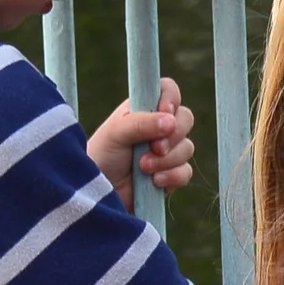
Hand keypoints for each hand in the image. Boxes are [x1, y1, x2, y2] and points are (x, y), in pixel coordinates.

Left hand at [86, 77, 196, 211]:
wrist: (96, 194)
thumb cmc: (102, 156)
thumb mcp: (116, 133)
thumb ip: (141, 123)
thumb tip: (170, 122)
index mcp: (144, 109)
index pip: (168, 90)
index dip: (171, 98)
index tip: (165, 111)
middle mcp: (158, 127)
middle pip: (185, 118)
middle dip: (173, 135)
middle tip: (154, 147)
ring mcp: (167, 151)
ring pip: (187, 147)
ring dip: (167, 159)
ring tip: (142, 167)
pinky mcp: (171, 175)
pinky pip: (185, 172)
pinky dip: (172, 176)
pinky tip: (154, 181)